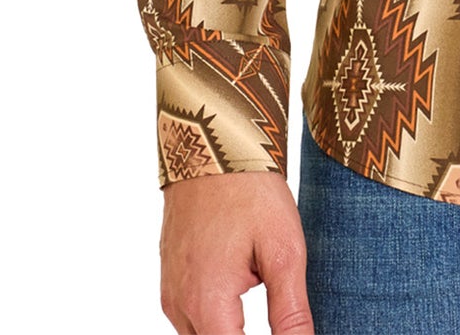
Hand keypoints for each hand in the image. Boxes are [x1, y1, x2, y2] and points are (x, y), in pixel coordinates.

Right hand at [159, 171, 313, 333]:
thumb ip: (290, 312)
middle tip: (278, 316)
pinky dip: (215, 315)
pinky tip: (240, 286)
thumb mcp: (284, 250)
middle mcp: (180, 305)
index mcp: (208, 303)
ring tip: (258, 288)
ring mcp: (171, 291)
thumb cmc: (250, 191)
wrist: (214, 143)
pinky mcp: (170, 277)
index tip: (286, 329)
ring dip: (228, 329)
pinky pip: (189, 316)